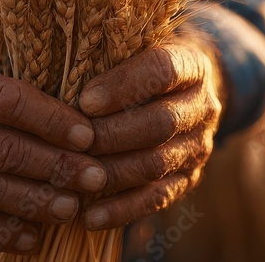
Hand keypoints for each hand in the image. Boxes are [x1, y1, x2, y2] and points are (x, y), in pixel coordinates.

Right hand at [0, 58, 106, 253]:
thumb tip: (70, 112)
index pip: (11, 103)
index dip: (53, 121)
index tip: (88, 134)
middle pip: (6, 151)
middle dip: (56, 168)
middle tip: (96, 177)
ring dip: (36, 203)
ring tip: (71, 208)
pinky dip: (1, 232)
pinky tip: (31, 236)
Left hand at [78, 34, 224, 229]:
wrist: (183, 93)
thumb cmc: (140, 66)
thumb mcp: (134, 48)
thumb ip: (108, 57)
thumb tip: (61, 77)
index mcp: (191, 65)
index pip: (163, 70)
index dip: (124, 86)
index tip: (85, 100)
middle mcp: (203, 105)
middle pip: (161, 123)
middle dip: (112, 135)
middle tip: (74, 142)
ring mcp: (199, 145)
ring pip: (157, 164)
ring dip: (112, 173)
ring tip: (75, 177)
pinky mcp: (189, 178)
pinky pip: (157, 199)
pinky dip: (122, 210)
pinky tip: (90, 217)